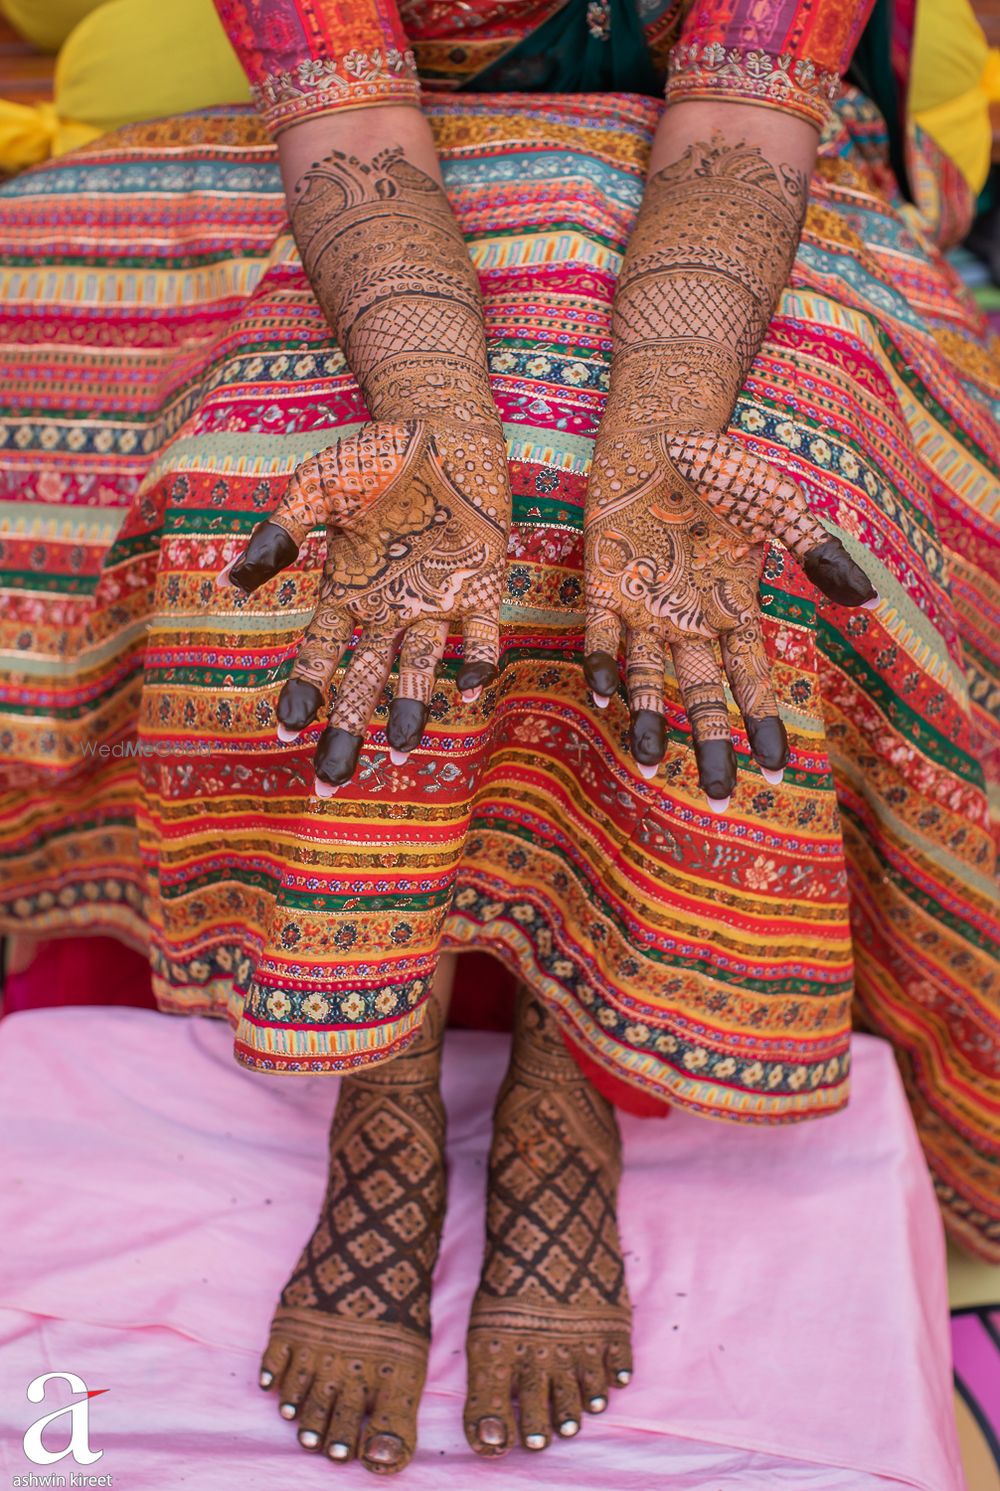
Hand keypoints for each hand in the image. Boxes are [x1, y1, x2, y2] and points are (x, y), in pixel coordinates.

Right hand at [218, 419, 509, 791]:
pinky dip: (477, 663)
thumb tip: (230, 581)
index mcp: (346, 591)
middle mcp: (388, 609)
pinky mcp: (479, 590)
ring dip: (409, 710)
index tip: (286, 729)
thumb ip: (281, 529)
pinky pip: (481, 637)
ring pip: (419, 671)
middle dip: (345, 731)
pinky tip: (467, 691)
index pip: (318, 654)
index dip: (302, 691)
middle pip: (362, 680)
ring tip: (399, 753)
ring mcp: (434, 603)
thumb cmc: (377, 456)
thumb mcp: (318, 486)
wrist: (445, 428)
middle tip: (330, 783)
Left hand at [583, 428, 876, 808]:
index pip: (752, 679)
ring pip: (648, 680)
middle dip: (709, 745)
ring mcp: (645, 610)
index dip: (764, 724)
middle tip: (717, 799)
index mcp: (734, 610)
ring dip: (648, 720)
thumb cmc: (723, 471)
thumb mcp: (778, 508)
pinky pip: (601, 639)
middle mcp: (689, 622)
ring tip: (647, 763)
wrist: (658, 437)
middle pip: (702, 696)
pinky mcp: (604, 590)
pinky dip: (602, 666)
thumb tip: (866, 597)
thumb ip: (817, 550)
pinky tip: (604, 698)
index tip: (778, 769)